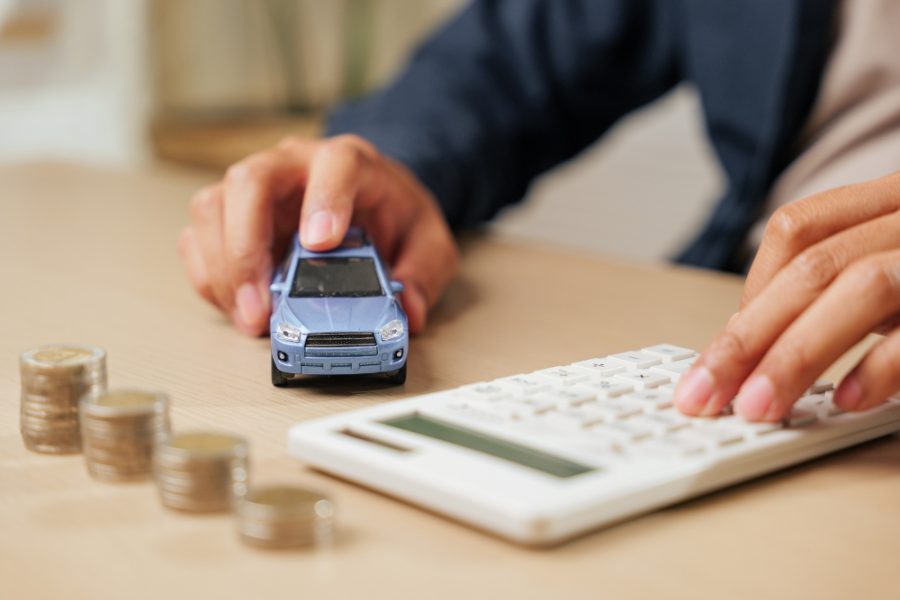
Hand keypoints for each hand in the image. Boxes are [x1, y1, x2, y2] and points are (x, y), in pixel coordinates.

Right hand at [178, 134, 458, 335]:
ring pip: (213, 208)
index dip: (325, 199)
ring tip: (250, 318)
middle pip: (250, 182)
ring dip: (223, 269)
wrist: (370, 202)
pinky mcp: (230, 216)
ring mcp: (255, 189)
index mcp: (348, 162)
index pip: (335, 164)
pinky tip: (236, 308)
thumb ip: (426, 274)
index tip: (321, 243)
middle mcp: (293, 166)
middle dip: (247, 248)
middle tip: (261, 306)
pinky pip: (199, 239)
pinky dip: (210, 278)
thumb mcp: (429, 243)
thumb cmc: (394, 214)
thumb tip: (410, 312)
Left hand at [675, 171, 899, 420]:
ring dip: (797, 355)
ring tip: (758, 407)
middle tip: (704, 397)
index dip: (751, 294)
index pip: (796, 231)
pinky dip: (880, 365)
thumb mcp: (893, 260)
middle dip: (746, 339)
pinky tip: (847, 401)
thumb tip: (745, 331)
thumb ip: (834, 284)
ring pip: (859, 286)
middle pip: (812, 267)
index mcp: (887, 199)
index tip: (715, 358)